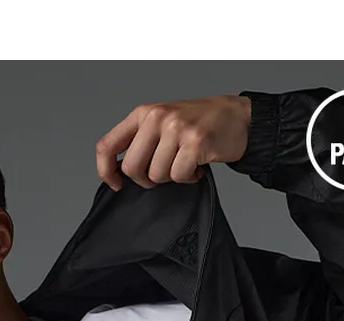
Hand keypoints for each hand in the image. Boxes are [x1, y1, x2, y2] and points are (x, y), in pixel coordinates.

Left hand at [96, 93, 251, 189]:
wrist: (238, 117)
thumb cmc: (199, 123)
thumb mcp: (162, 124)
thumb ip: (140, 142)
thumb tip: (117, 172)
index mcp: (143, 113)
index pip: (107, 145)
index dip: (105, 171)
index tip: (116, 184)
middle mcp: (157, 117)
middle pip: (132, 168)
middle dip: (147, 179)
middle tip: (165, 170)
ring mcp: (176, 128)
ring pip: (156, 175)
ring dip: (172, 177)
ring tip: (185, 161)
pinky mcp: (194, 141)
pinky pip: (178, 176)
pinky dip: (188, 177)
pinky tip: (197, 164)